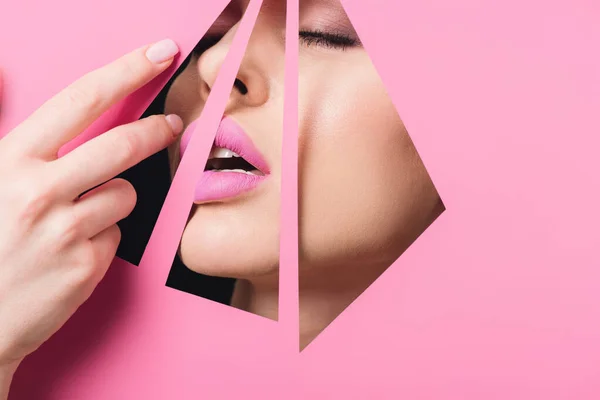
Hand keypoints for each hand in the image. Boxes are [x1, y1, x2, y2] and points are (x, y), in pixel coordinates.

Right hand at [0, 39, 182, 372]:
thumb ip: (22, 143)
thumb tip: (21, 84)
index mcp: (11, 160)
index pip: (82, 99)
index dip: (128, 70)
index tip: (160, 53)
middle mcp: (40, 191)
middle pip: (122, 145)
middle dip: (155, 131)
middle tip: (171, 126)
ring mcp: (66, 231)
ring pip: (126, 193)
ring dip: (114, 199)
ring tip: (77, 218)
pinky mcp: (87, 266)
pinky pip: (119, 234)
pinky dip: (105, 236)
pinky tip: (73, 251)